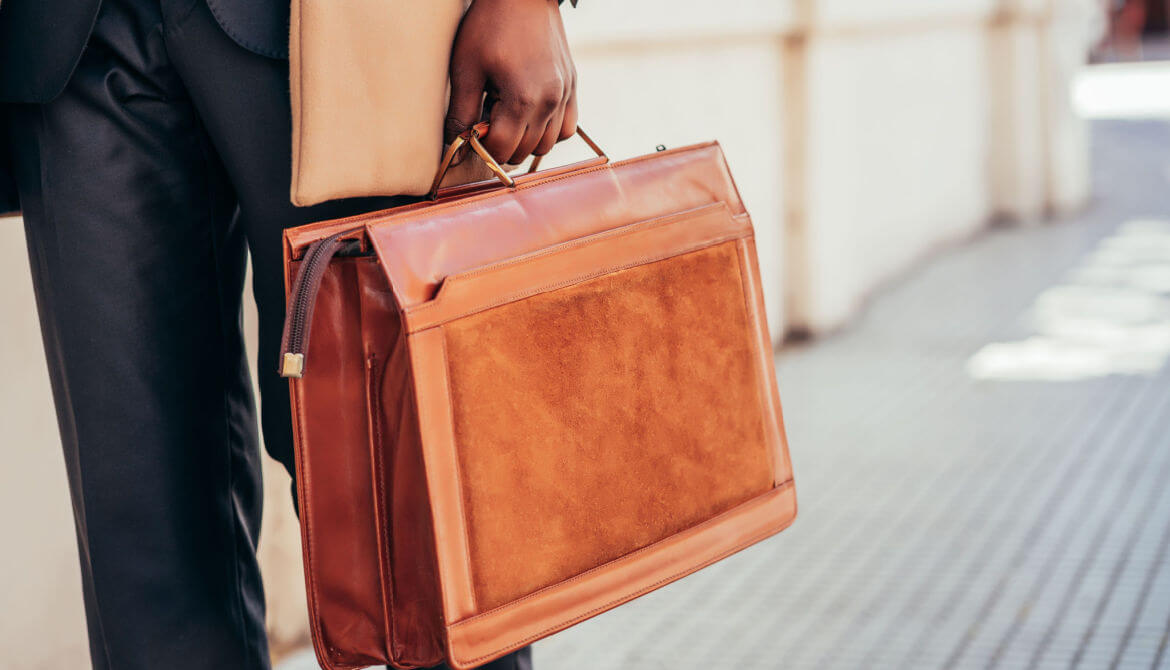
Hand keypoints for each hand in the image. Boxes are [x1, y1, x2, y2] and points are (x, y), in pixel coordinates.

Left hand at [446, 0, 577, 164]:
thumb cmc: (490, 25)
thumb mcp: (466, 69)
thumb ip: (461, 113)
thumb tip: (456, 150)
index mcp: (523, 98)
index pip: (502, 150)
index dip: (481, 149)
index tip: (470, 134)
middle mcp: (550, 101)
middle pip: (524, 151)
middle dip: (501, 145)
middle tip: (485, 118)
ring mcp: (565, 95)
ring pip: (547, 146)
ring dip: (524, 142)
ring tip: (506, 115)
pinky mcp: (572, 87)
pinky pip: (566, 128)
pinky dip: (548, 131)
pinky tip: (530, 116)